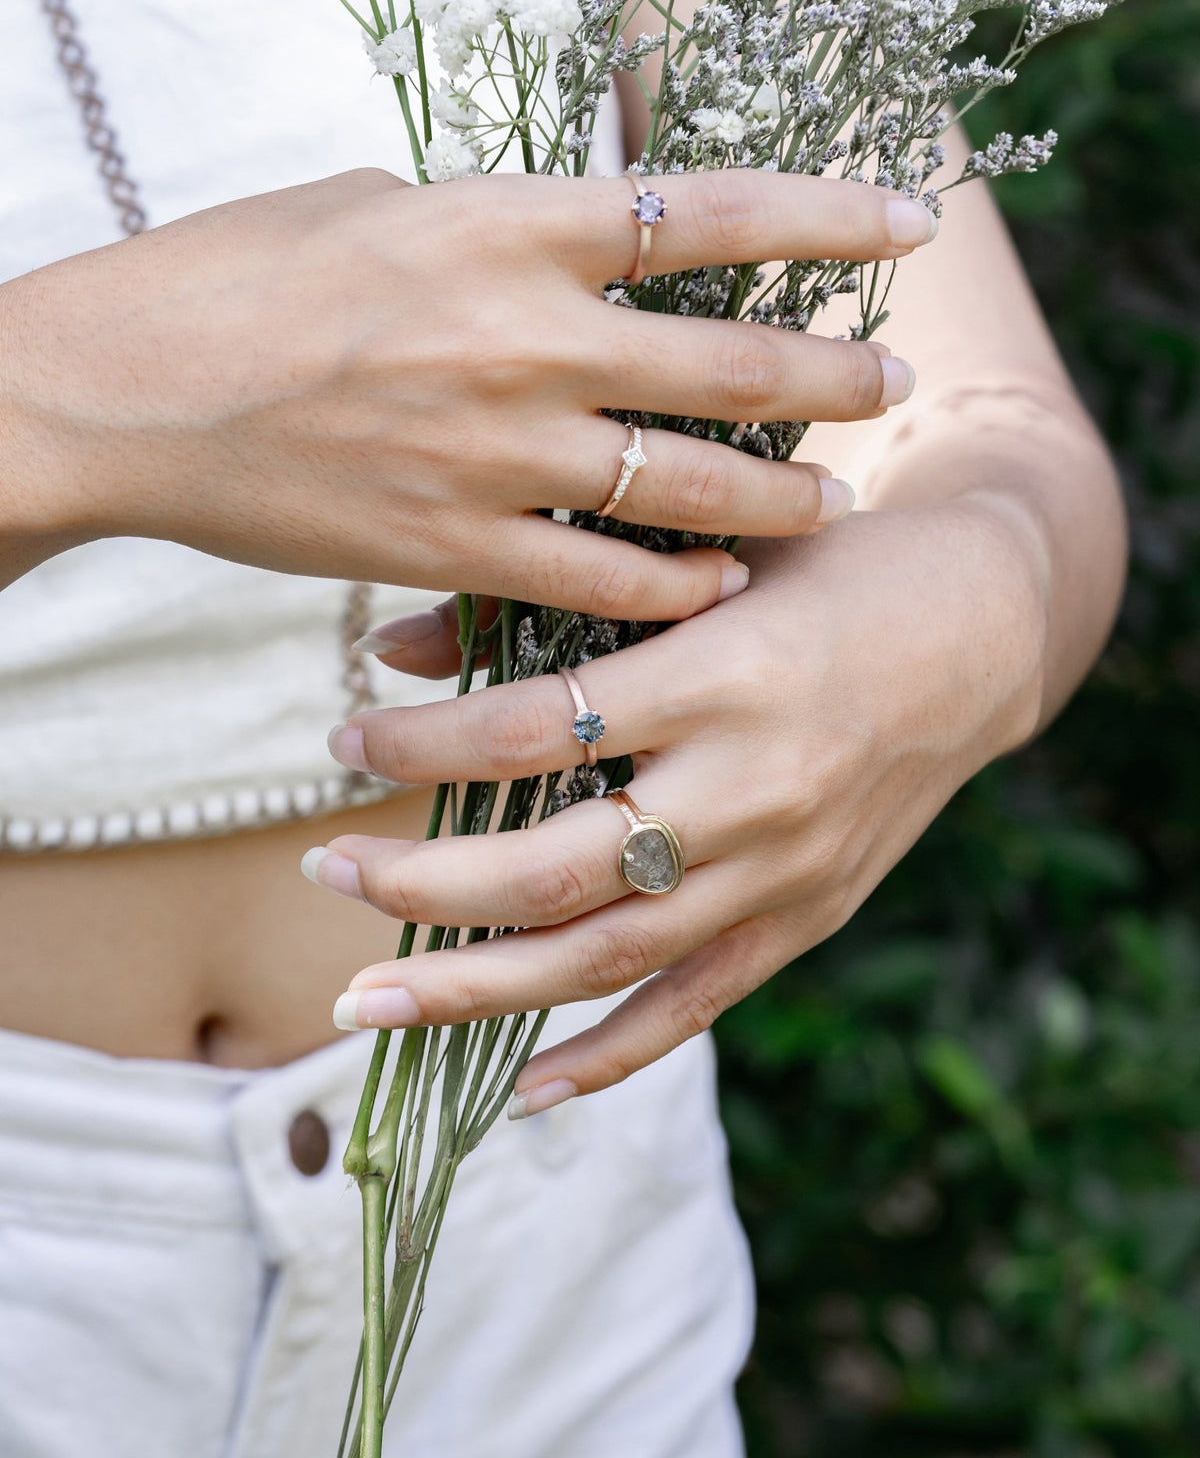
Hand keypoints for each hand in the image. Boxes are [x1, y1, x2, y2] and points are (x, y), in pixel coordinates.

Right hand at [0, 168, 931, 608]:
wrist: (129, 394)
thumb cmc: (241, 275)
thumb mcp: (377, 208)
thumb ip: (492, 231)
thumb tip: (569, 239)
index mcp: (504, 226)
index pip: (705, 211)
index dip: (823, 215)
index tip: (902, 224)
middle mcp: (520, 337)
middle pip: (726, 363)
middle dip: (830, 379)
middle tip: (890, 388)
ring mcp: (492, 452)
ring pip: (681, 486)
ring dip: (774, 498)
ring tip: (831, 504)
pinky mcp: (452, 546)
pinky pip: (598, 581)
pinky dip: (670, 589)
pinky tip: (716, 589)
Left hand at [302, 500, 1044, 1111]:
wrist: (980, 628)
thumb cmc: (828, 566)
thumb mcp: (703, 552)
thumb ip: (552, 597)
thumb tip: (398, 653)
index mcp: (722, 673)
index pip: (535, 732)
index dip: (423, 744)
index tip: (344, 738)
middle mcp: (752, 787)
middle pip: (556, 868)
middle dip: (421, 883)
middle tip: (322, 871)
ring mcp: (782, 870)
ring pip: (608, 958)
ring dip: (475, 988)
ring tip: (363, 998)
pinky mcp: (806, 921)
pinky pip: (694, 1008)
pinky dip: (606, 1059)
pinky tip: (518, 1090)